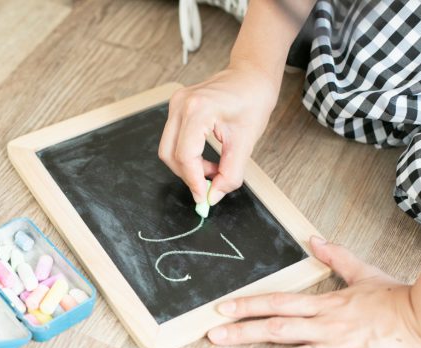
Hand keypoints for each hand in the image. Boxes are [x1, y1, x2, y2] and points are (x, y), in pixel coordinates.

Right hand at [159, 64, 277, 204]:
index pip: (185, 156)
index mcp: (198, 109)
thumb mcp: (246, 143)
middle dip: (188, 175)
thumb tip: (214, 195)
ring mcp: (175, 104)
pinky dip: (187, 155)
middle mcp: (181, 104)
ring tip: (212, 168)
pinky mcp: (176, 107)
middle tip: (210, 186)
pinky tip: (205, 157)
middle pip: (169, 154)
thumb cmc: (253, 101)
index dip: (194, 181)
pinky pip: (173, 140)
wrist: (252, 76)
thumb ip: (230, 174)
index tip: (204, 198)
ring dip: (187, 166)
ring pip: (168, 149)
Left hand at [207, 237, 420, 347]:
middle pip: (276, 328)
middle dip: (241, 332)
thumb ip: (336, 257)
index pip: (278, 303)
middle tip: (212, 337)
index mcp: (325, 304)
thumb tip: (314, 239)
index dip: (248, 305)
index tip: (222, 308)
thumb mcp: (363, 271)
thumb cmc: (396, 297)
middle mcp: (325, 326)